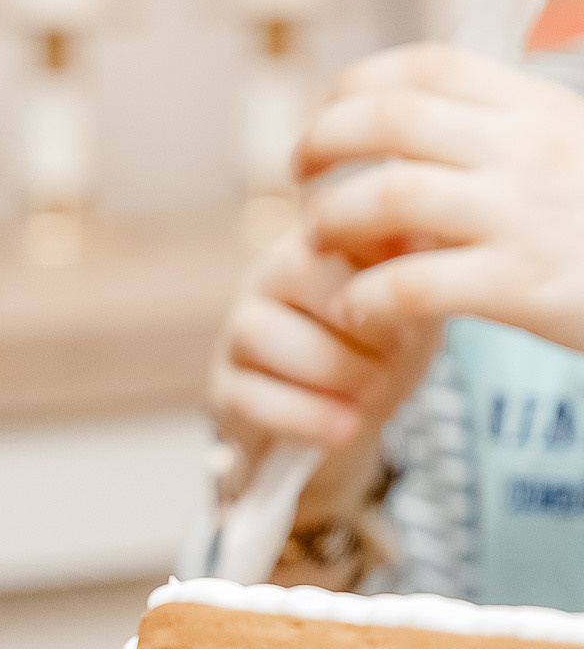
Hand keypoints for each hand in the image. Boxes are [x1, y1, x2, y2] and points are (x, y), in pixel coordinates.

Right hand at [208, 220, 438, 523]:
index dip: (381, 261)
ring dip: (329, 367)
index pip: (336, 221)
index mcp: (319, 242)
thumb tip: (423, 230)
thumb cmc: (386, 346)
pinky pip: (248, 397)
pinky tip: (346, 427)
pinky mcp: (225, 390)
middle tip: (398, 349)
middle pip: (293, 270)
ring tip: (374, 389)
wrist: (353, 418)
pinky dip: (305, 416)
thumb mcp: (416, 300)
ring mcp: (239, 333)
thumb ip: (422, 264)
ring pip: (259, 331)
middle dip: (355, 315)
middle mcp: (268, 276)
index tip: (416, 301)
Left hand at [297, 43, 583, 354]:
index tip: (325, 112)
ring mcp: (525, 217)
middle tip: (297, 173)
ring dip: (333, 219)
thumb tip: (428, 115)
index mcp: (539, 109)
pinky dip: (367, 295)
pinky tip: (357, 308)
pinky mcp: (523, 288)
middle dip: (323, 142)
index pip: (428, 68)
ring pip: (391, 196)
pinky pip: (413, 283)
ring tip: (315, 243)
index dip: (357, 84)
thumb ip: (511, 132)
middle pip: (392, 120)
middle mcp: (528, 150)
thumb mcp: (576, 150)